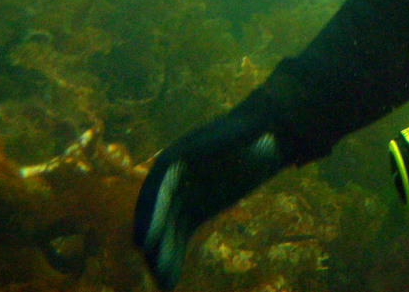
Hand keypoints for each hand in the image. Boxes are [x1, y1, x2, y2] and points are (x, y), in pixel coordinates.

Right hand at [133, 108, 281, 288]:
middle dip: (155, 240)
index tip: (146, 241)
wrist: (262, 138)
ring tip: (163, 282)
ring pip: (167, 229)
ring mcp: (183, 195)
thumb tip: (212, 145)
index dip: (150, 215)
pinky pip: (179, 235)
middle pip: (158, 212)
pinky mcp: (194, 211)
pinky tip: (169, 280)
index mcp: (178, 155)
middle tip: (152, 264)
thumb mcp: (245, 132)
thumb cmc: (252, 132)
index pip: (158, 187)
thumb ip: (230, 140)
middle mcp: (173, 177)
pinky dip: (173, 256)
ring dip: (162, 254)